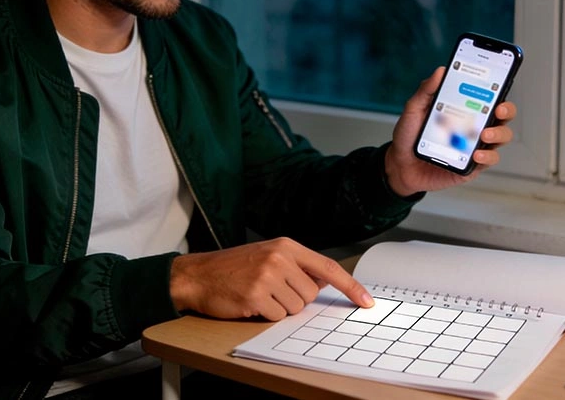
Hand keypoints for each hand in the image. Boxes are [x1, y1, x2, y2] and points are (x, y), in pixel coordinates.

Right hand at [169, 237, 373, 320]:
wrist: (198, 275)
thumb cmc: (233, 267)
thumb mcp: (268, 256)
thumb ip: (296, 266)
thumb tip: (323, 283)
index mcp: (286, 246)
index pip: (327, 267)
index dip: (350, 286)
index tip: (366, 301)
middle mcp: (279, 258)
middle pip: (311, 294)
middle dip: (294, 299)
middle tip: (271, 291)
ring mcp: (268, 276)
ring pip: (296, 308)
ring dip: (280, 309)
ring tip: (259, 295)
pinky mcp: (256, 296)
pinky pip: (277, 317)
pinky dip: (266, 316)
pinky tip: (250, 303)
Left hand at [383, 67, 516, 197]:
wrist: (400, 164)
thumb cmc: (409, 136)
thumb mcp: (414, 109)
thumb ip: (426, 90)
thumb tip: (440, 71)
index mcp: (464, 109)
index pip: (488, 95)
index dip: (499, 88)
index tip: (498, 83)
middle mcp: (474, 125)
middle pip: (502, 115)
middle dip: (506, 110)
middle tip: (498, 109)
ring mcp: (475, 145)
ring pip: (501, 137)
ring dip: (498, 133)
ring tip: (484, 134)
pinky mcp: (472, 165)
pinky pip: (488, 160)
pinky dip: (486, 157)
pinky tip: (476, 154)